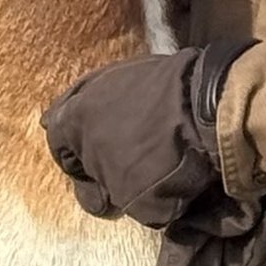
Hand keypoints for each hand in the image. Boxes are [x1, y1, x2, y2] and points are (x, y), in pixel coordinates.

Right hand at [43, 45, 248, 228]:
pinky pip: (137, 88)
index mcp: (72, 122)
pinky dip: (139, 103)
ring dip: (111, 116)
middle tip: (96, 154)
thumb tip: (99, 195)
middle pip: (75, 112)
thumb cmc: (160, 163)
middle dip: (84, 135)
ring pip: (105, 96)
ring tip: (125, 136)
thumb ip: (107, 198)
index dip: (73, 170)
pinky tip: (152, 117)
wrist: (208, 112)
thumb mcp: (132, 202)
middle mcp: (90, 90)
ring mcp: (123, 72)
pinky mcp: (155, 63)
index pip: (58, 146)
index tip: (92, 186)